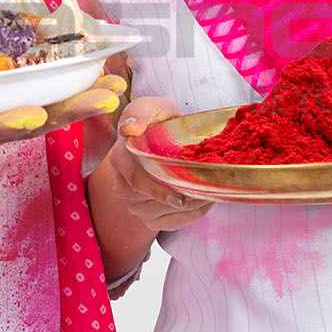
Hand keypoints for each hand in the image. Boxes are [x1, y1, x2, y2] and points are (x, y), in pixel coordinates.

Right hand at [0, 73, 127, 206]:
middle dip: (68, 108)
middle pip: (26, 118)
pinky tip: (84, 64)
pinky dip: (56, 83)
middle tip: (109, 95)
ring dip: (75, 96)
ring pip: (36, 107)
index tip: (33, 119)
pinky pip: (26, 95)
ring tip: (116, 84)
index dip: (3, 125)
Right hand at [104, 96, 213, 231]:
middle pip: (154, 200)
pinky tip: (202, 200)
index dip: (162, 189)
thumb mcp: (149, 107)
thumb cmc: (156, 119)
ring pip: (164, 213)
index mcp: (121, 158)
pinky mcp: (147, 217)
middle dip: (184, 195)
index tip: (184, 193)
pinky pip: (170, 224)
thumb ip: (138, 113)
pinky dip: (191, 215)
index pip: (139, 181)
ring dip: (191, 204)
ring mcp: (133, 204)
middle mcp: (122, 185)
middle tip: (209, 186)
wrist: (161, 134)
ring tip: (209, 189)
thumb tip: (129, 129)